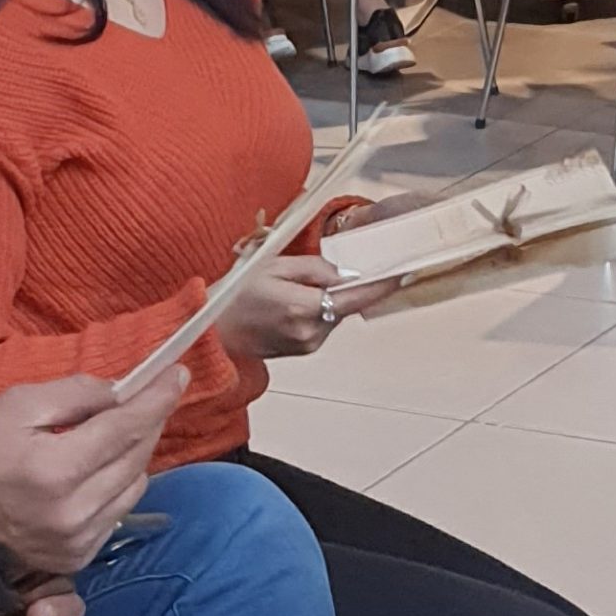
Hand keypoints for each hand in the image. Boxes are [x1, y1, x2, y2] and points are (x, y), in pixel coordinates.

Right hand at [0, 372, 183, 576]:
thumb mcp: (16, 405)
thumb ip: (73, 393)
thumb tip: (119, 391)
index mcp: (56, 469)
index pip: (125, 427)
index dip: (156, 398)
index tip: (177, 375)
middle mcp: (75, 512)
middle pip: (137, 456)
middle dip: (151, 420)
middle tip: (154, 395)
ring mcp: (78, 540)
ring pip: (135, 485)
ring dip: (136, 453)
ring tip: (120, 432)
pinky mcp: (78, 557)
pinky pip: (118, 512)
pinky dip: (119, 485)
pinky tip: (101, 469)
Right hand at [217, 251, 401, 360]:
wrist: (214, 331)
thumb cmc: (236, 295)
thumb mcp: (273, 266)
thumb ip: (314, 268)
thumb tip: (344, 273)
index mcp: (303, 308)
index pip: (355, 297)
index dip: (381, 286)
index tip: (401, 275)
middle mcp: (311, 331)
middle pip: (345, 304)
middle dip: (340, 286)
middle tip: (310, 273)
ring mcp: (308, 344)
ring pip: (335, 314)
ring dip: (326, 298)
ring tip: (289, 289)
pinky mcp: (305, 349)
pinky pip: (323, 324)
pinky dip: (316, 310)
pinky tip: (290, 304)